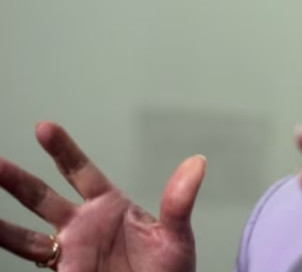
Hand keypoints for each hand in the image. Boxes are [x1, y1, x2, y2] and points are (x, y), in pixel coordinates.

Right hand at [0, 122, 205, 271]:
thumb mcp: (176, 236)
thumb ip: (179, 202)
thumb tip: (197, 162)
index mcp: (110, 207)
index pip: (81, 171)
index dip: (62, 150)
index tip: (44, 128)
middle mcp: (84, 226)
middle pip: (43, 197)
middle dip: (17, 180)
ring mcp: (70, 252)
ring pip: (25, 233)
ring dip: (2, 221)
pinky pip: (30, 261)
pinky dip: (10, 245)